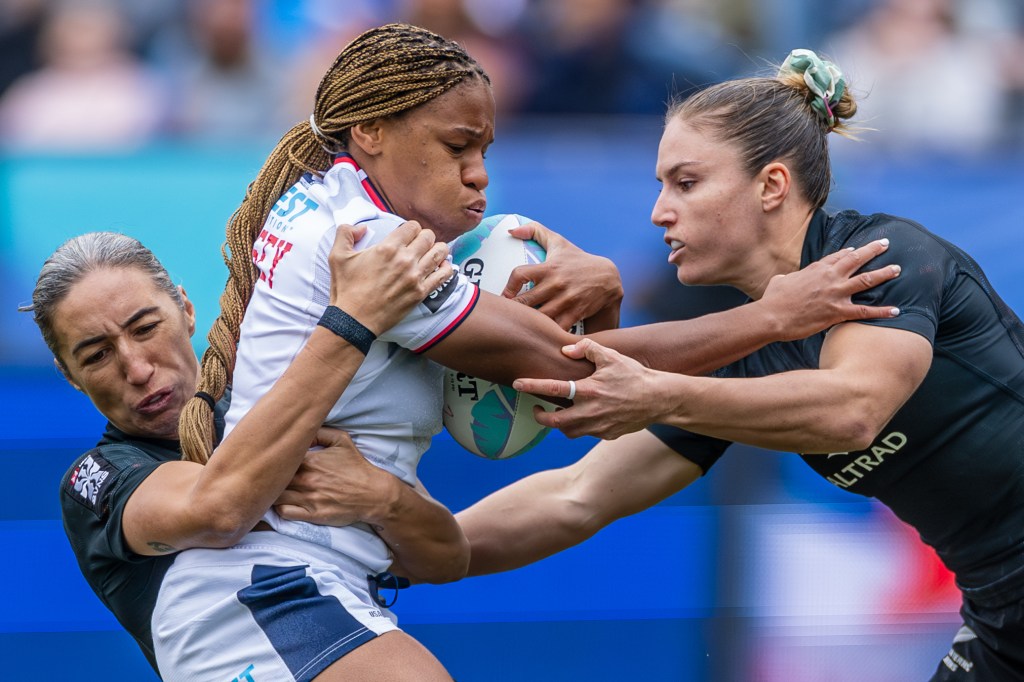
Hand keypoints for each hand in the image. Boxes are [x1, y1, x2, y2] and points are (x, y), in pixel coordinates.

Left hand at [274, 427, 399, 527]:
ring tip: (270, 489)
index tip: (269, 456)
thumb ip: (320, 431)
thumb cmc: (356, 466)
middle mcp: (306, 479)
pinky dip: (278, 508)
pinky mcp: (312, 514)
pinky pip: (284, 513)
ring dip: (270, 492)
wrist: (373, 493)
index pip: (279, 457)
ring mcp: (308, 498)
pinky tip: (281, 503)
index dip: (271, 457)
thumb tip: (301, 428)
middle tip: (263, 473)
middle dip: (267, 475)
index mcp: (309, 460)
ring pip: (275, 496)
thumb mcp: (342, 440)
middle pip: (273, 478)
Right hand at [329, 221, 452, 334]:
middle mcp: (405, 260)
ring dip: (438, 249)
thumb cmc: (346, 289)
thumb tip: (360, 227)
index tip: (407, 235)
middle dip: (424, 237)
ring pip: (440, 252)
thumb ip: (346, 233)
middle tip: (419, 244)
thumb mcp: (337, 256)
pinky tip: (441, 267)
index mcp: (387, 248)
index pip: (412, 226)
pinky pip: (444, 275)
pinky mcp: (421, 293)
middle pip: (429, 237)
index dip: (410, 228)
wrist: (354, 320)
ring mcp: (415, 277)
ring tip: (433, 252)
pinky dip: (446, 268)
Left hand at [502, 222, 622, 330]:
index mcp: (548, 268)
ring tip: (518, 326)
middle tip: (505, 315)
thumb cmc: (578, 260)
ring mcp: (566, 301)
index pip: (520, 274)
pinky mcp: (575, 314)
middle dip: (512, 309)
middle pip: (525, 301)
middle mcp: (556, 284)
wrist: (608, 278)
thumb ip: (535, 231)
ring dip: (527, 322)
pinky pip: (555, 327)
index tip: (503, 296)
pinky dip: (546, 332)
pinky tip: (538, 333)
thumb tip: (511, 229)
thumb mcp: (559, 242)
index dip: (507, 287)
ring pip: (538, 317)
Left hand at [513, 338, 658, 439]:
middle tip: (537, 410)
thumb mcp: (611, 356)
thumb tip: (566, 350)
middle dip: (541, 417)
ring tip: (559, 413)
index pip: (553, 389)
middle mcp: (590, 412)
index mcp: (588, 390)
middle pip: (554, 422)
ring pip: (569, 432)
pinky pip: (587, 434)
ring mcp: (598, 427)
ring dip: (560, 424)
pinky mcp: (607, 435)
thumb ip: (587, 349)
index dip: (532, 386)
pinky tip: (584, 416)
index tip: (517, 384)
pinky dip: (581, 427)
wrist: (659, 399)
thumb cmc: (635, 375)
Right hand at [760, 239, 901, 341]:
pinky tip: (896, 310)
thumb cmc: (773, 300)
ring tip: (897, 269)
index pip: (837, 256)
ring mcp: (835, 293)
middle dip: (873, 250)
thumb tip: (783, 278)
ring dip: (883, 273)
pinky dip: (882, 311)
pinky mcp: (837, 312)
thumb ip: (787, 277)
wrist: (772, 316)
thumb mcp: (779, 280)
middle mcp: (829, 277)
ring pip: (866, 280)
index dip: (849, 252)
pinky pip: (864, 311)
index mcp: (816, 268)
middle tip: (885, 244)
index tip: (857, 249)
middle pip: (856, 259)